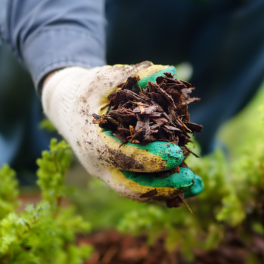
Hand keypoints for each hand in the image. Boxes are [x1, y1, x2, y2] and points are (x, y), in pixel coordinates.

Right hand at [42, 61, 202, 202]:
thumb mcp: (106, 77)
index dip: (151, 158)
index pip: (122, 156)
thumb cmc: (87, 89)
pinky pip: (140, 186)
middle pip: (129, 186)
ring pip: (136, 191)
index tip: (178, 154)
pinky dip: (164, 188)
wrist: (66, 106)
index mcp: (91, 140)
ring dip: (167, 192)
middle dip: (161, 186)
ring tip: (197, 186)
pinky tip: (189, 185)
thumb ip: (135, 74)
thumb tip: (167, 71)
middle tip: (190, 179)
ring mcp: (107, 172)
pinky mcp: (117, 174)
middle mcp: (97, 163)